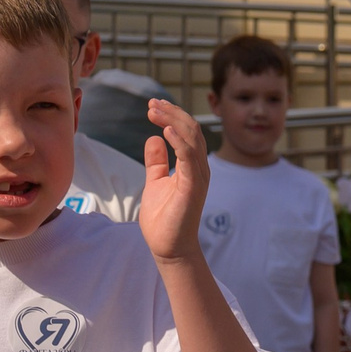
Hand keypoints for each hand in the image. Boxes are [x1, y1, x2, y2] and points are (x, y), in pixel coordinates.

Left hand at [136, 99, 211, 264]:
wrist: (168, 247)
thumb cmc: (164, 218)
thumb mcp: (156, 182)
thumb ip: (156, 162)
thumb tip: (153, 139)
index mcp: (192, 165)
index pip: (187, 132)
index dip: (171, 116)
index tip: (152, 106)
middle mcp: (199, 168)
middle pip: (191, 129)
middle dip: (171, 113)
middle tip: (151, 104)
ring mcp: (198, 177)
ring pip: (192, 138)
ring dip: (173, 121)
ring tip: (155, 110)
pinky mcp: (192, 187)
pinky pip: (189, 157)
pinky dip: (178, 141)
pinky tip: (164, 130)